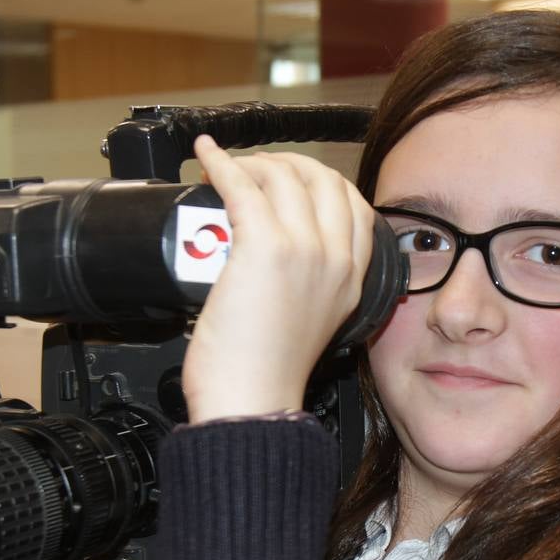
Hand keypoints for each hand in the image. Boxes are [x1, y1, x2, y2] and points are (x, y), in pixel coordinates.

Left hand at [182, 135, 374, 423]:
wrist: (252, 403)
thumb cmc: (266, 377)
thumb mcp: (311, 326)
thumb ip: (308, 287)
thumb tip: (277, 258)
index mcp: (351, 280)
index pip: (353, 206)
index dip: (319, 180)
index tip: (291, 179)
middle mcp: (336, 260)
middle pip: (322, 179)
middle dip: (285, 163)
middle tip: (254, 169)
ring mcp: (305, 250)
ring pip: (282, 175)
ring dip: (250, 163)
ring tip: (226, 168)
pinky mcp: (264, 247)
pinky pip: (242, 185)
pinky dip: (220, 163)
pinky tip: (206, 156)